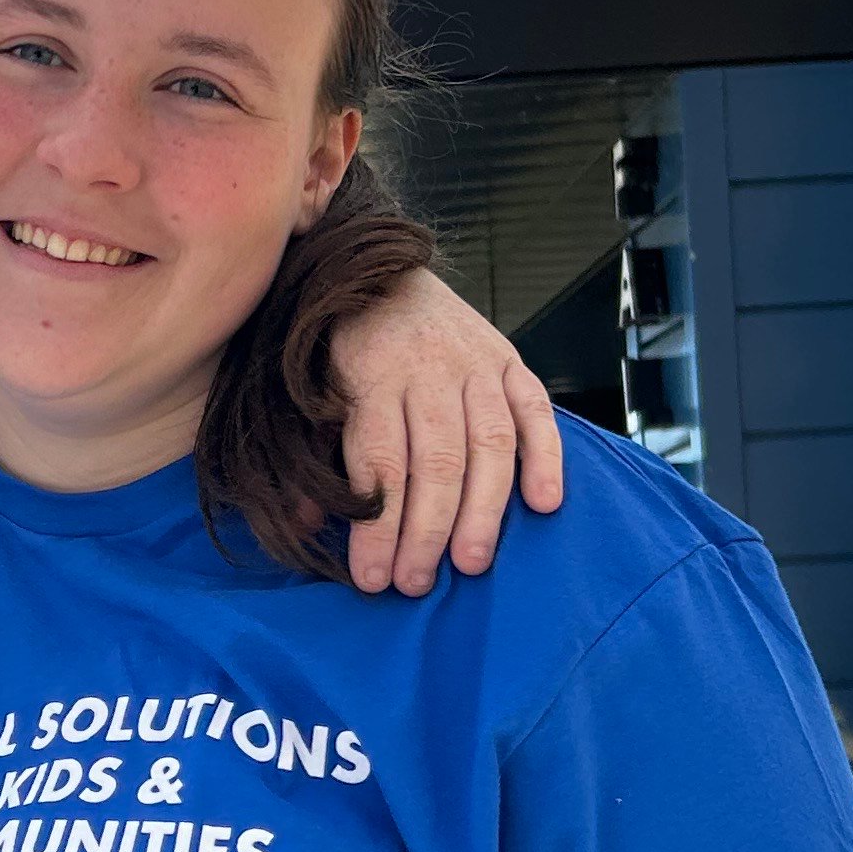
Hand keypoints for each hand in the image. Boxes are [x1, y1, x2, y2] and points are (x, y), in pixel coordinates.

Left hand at [325, 269, 566, 594]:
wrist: (380, 268)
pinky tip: (545, 504)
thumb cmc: (341, 342)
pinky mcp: (509, 359)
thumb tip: (306, 522)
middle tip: (416, 583)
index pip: (380, 463)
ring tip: (471, 565)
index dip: (377, 526)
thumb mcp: (310, 388)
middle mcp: (429, 368)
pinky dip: (547, 456)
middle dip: (427, 531)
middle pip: (436, 461)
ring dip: (483, 510)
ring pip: (489, 444)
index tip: (372, 578)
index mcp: (373, 375)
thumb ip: (313, 453)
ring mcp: (476, 362)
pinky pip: (537, 411)